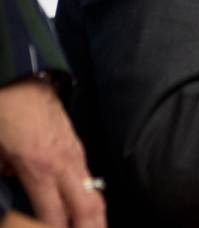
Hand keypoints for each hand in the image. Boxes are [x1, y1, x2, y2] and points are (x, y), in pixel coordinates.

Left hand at [0, 79, 105, 227]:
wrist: (24, 79)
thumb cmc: (6, 114)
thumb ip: (4, 175)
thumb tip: (12, 204)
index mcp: (41, 168)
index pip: (55, 217)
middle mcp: (65, 164)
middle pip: (90, 208)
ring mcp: (75, 154)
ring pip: (94, 193)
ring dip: (94, 218)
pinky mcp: (76, 147)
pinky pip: (88, 179)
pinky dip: (89, 200)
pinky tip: (83, 211)